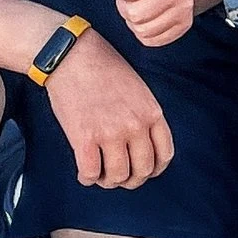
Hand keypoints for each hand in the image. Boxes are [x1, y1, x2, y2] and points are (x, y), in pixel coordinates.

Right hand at [44, 30, 174, 188]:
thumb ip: (144, 115)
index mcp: (152, 112)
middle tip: (119, 176)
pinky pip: (90, 173)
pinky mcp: (84, 138)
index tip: (143, 171)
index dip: (154, 169)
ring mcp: (110, 133)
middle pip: (143, 170)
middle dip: (131, 180)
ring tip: (100, 175)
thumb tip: (142, 145)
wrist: (72, 55)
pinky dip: (87, 179)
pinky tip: (84, 173)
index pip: (164, 155)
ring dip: (109, 181)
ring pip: (118, 176)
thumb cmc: (104, 68)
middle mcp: (135, 125)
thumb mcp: (139, 89)